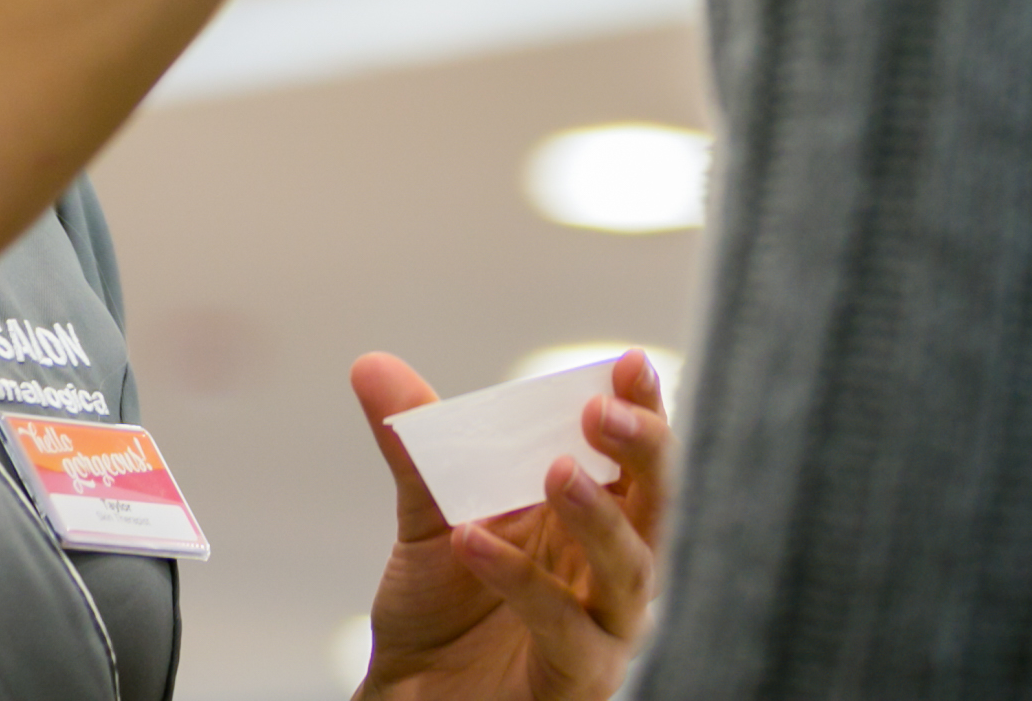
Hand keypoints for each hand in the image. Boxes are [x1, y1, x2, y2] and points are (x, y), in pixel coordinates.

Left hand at [341, 349, 670, 700]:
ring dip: (597, 517)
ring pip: (630, 571)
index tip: (627, 364)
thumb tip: (371, 366)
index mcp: (595, 518)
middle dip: (643, 452)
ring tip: (556, 472)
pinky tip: (474, 543)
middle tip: (603, 411)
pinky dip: (522, 583)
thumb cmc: (443, 609)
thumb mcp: (428, 515)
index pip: (638, 458)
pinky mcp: (578, 679)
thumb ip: (416, 444)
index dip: (644, 410)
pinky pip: (565, 629)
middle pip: (660, 506)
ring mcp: (604, 629)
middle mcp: (612, 570)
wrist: (411, 700)